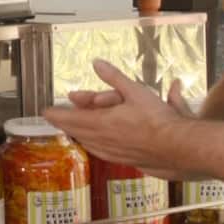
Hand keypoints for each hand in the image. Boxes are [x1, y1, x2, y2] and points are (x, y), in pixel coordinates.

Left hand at [44, 59, 193, 177]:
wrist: (178, 147)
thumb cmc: (158, 120)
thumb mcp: (134, 91)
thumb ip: (114, 77)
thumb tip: (98, 63)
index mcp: (101, 122)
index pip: (71, 118)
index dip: (56, 114)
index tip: (46, 112)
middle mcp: (102, 139)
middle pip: (76, 131)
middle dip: (64, 123)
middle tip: (54, 118)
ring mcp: (111, 152)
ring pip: (87, 142)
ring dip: (77, 133)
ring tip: (71, 129)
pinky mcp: (122, 159)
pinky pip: (100, 151)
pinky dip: (92, 145)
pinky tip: (93, 145)